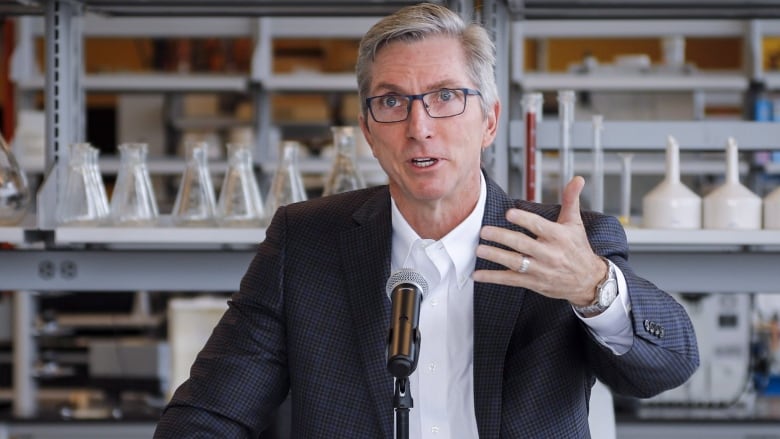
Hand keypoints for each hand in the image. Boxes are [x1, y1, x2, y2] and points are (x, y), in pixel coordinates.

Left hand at [472, 176, 605, 305]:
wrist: (588, 281)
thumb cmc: (578, 248)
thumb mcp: (575, 223)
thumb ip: (571, 200)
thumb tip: (577, 178)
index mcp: (559, 236)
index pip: (538, 226)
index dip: (524, 219)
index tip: (508, 213)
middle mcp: (549, 253)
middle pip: (522, 244)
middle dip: (502, 237)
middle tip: (484, 231)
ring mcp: (540, 269)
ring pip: (515, 262)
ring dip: (496, 256)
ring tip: (479, 250)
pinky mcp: (533, 282)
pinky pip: (511, 279)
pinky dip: (493, 277)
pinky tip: (477, 275)